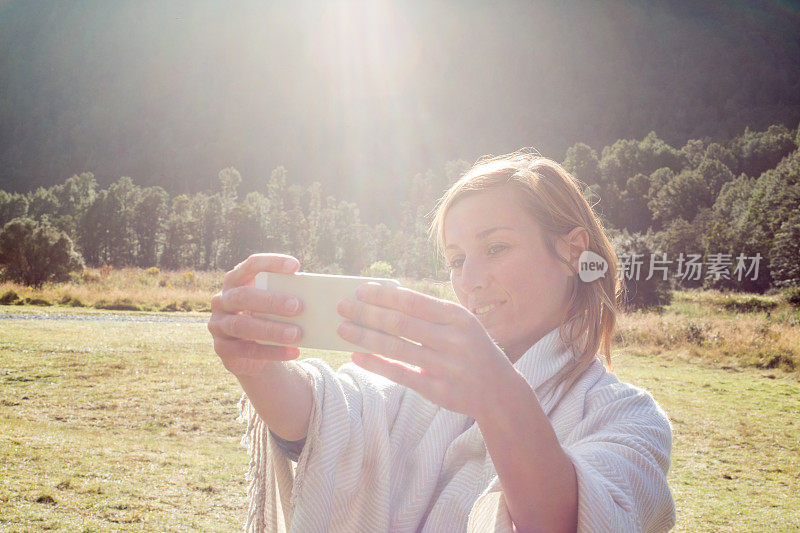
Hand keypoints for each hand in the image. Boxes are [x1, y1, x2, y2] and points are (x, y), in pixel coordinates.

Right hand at [208, 254, 303, 377]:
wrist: (253, 354)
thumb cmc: (268, 319)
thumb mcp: (274, 306)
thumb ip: (286, 297)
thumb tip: (314, 297)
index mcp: (236, 281)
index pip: (251, 265)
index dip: (271, 263)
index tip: (296, 266)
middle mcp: (222, 300)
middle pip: (243, 296)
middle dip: (271, 301)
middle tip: (298, 306)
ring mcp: (218, 324)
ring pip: (241, 325)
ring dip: (271, 329)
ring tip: (297, 334)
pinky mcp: (222, 348)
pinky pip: (246, 350)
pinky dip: (272, 351)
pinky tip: (294, 351)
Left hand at [336, 283, 520, 419]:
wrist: (499, 391)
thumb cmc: (472, 350)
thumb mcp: (461, 325)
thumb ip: (430, 314)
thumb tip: (386, 300)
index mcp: (457, 317)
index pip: (413, 301)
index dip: (383, 295)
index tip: (359, 290)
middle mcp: (453, 340)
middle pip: (400, 323)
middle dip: (367, 313)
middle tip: (342, 306)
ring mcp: (446, 366)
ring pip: (396, 348)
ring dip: (365, 337)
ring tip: (343, 328)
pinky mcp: (438, 390)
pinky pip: (400, 374)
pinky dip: (376, 364)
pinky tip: (357, 356)